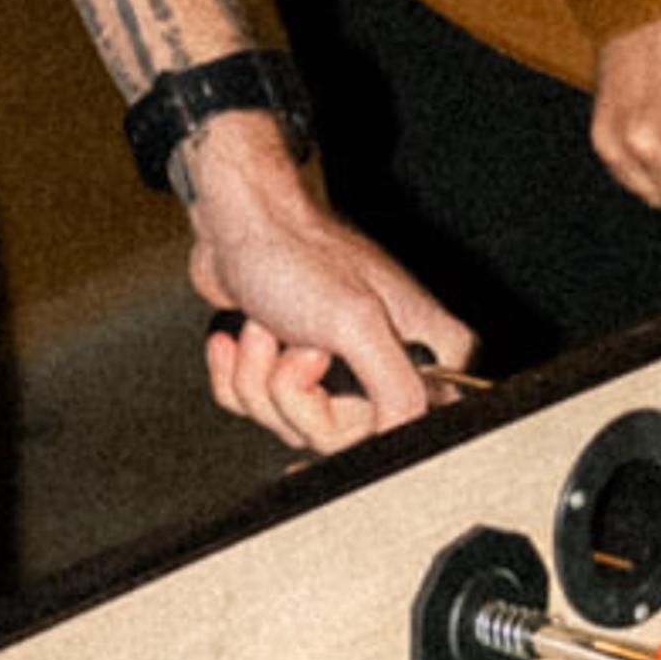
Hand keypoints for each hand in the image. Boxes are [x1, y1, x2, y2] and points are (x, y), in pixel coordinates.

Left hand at [183, 113, 473, 446]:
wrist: (234, 221)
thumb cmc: (295, 252)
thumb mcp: (356, 324)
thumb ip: (397, 391)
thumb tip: (406, 438)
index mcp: (427, 352)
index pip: (406, 433)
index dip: (352, 423)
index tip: (327, 388)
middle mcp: (388, 364)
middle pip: (339, 438)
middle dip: (293, 393)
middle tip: (297, 345)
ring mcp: (338, 369)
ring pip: (291, 425)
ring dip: (259, 376)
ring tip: (269, 326)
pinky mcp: (292, 370)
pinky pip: (258, 409)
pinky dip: (236, 374)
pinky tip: (244, 334)